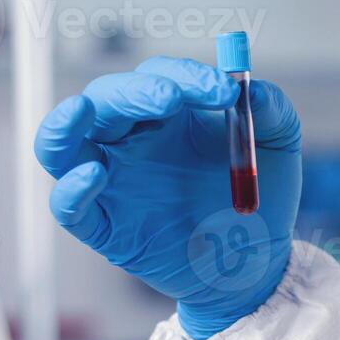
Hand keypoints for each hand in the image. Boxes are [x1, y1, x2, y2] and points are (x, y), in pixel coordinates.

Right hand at [34, 56, 302, 339]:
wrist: (257, 264)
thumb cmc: (260, 200)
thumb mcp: (278, 148)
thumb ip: (272, 110)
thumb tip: (249, 88)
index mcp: (168, 115)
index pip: (158, 77)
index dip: (185, 76)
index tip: (226, 92)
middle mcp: (131, 142)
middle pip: (105, 100)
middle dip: (133, 92)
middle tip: (171, 98)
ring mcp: (111, 183)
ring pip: (61, 145)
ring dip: (64, 124)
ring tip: (82, 109)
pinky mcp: (105, 227)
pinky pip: (68, 207)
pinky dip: (71, 190)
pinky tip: (93, 175)